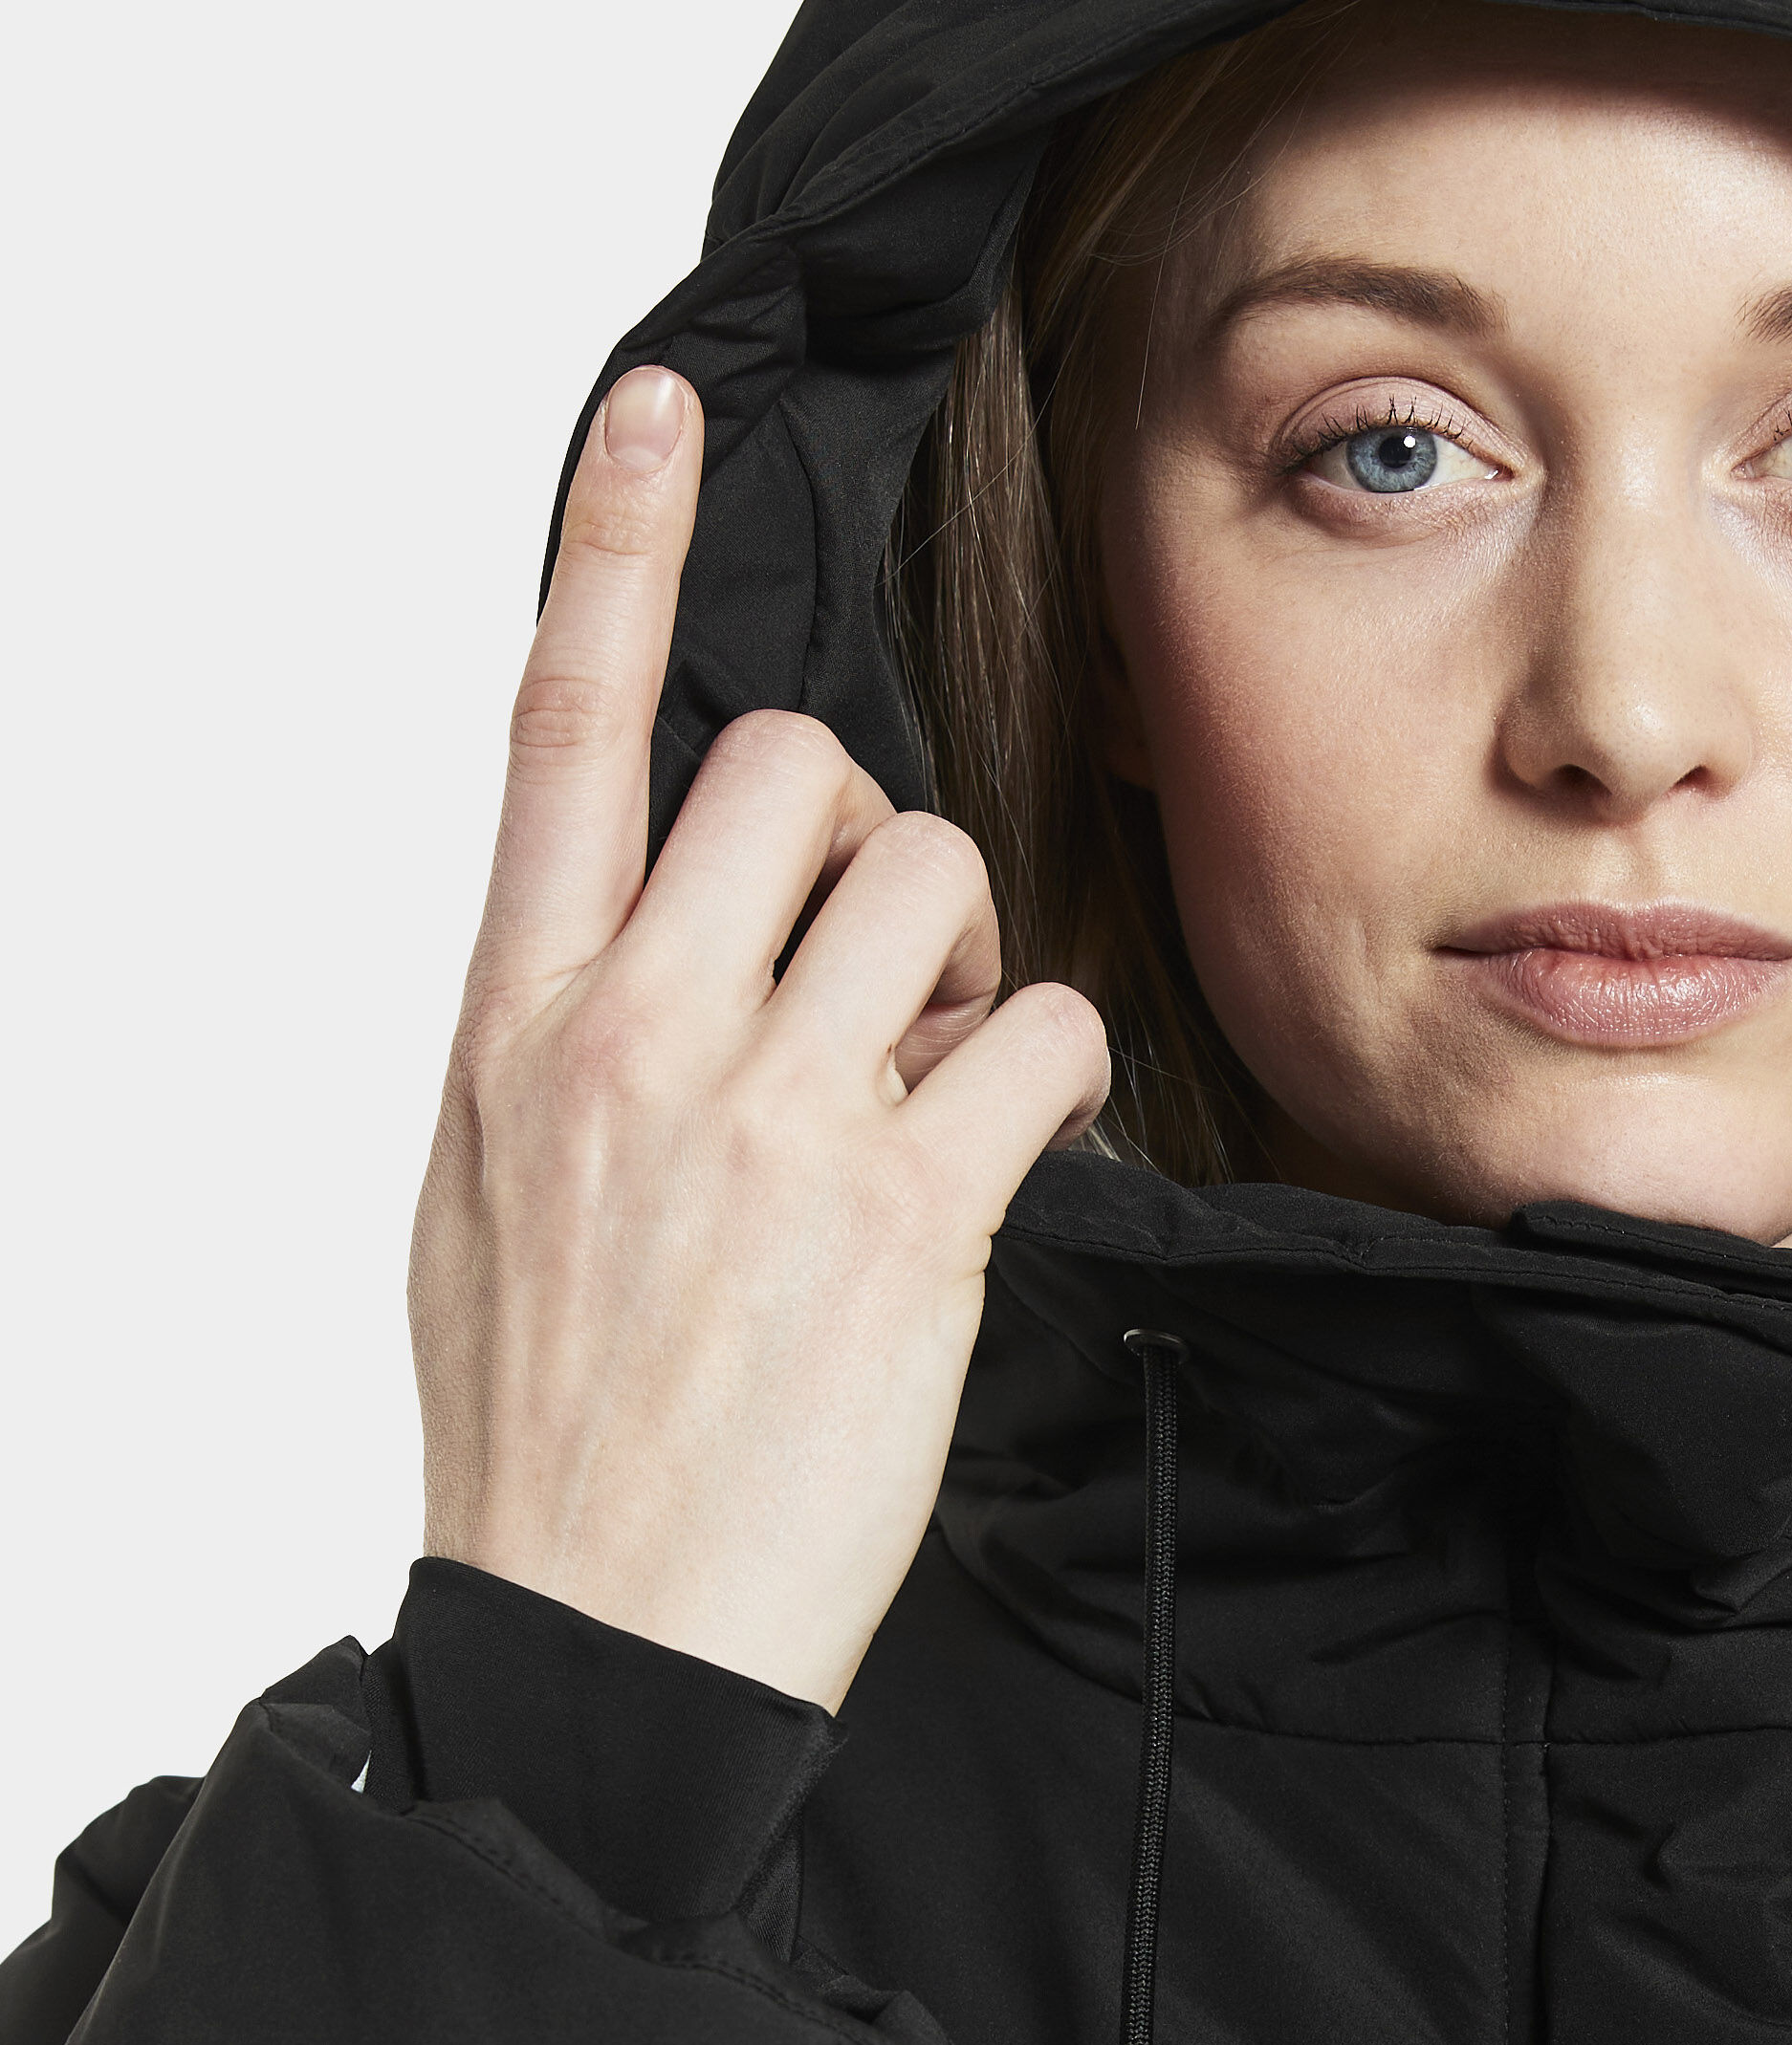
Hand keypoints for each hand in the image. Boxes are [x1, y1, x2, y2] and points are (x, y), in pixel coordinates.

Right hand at [410, 367, 1109, 1710]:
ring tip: (929, 1078)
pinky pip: (1042, 1033)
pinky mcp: (906, 1216)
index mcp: (514, 1021)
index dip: (610, 545)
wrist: (601, 1636)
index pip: (556, 729)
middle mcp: (633, 1040)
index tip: (652, 408)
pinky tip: (1001, 1155)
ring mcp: (770, 1123)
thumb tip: (649, 932)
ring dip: (970, 955)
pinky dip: (1049, 1075)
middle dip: (865, 837)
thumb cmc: (551, 1423)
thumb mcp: (488, 1192)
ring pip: (939, 877)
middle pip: (796, 771)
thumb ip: (568, 1031)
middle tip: (872, 972)